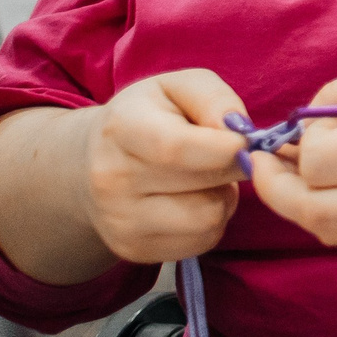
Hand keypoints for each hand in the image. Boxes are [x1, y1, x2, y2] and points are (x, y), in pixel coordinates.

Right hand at [82, 71, 249, 264]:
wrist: (91, 163)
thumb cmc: (149, 116)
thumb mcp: (179, 86)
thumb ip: (214, 98)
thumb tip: (239, 131)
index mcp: (122, 128)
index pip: (178, 148)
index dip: (227, 146)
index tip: (245, 140)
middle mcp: (112, 179)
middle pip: (204, 184)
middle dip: (234, 166)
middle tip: (228, 153)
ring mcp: (120, 221)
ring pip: (209, 218)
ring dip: (224, 196)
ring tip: (208, 178)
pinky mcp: (134, 250)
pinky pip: (203, 241)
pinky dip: (212, 221)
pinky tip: (195, 200)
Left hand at [249, 55, 336, 248]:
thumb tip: (299, 124)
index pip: (320, 165)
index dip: (301, 144)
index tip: (312, 124)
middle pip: (314, 212)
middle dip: (277, 188)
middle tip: (266, 164)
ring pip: (331, 233)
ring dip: (301, 207)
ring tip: (297, 176)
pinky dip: (333, 216)